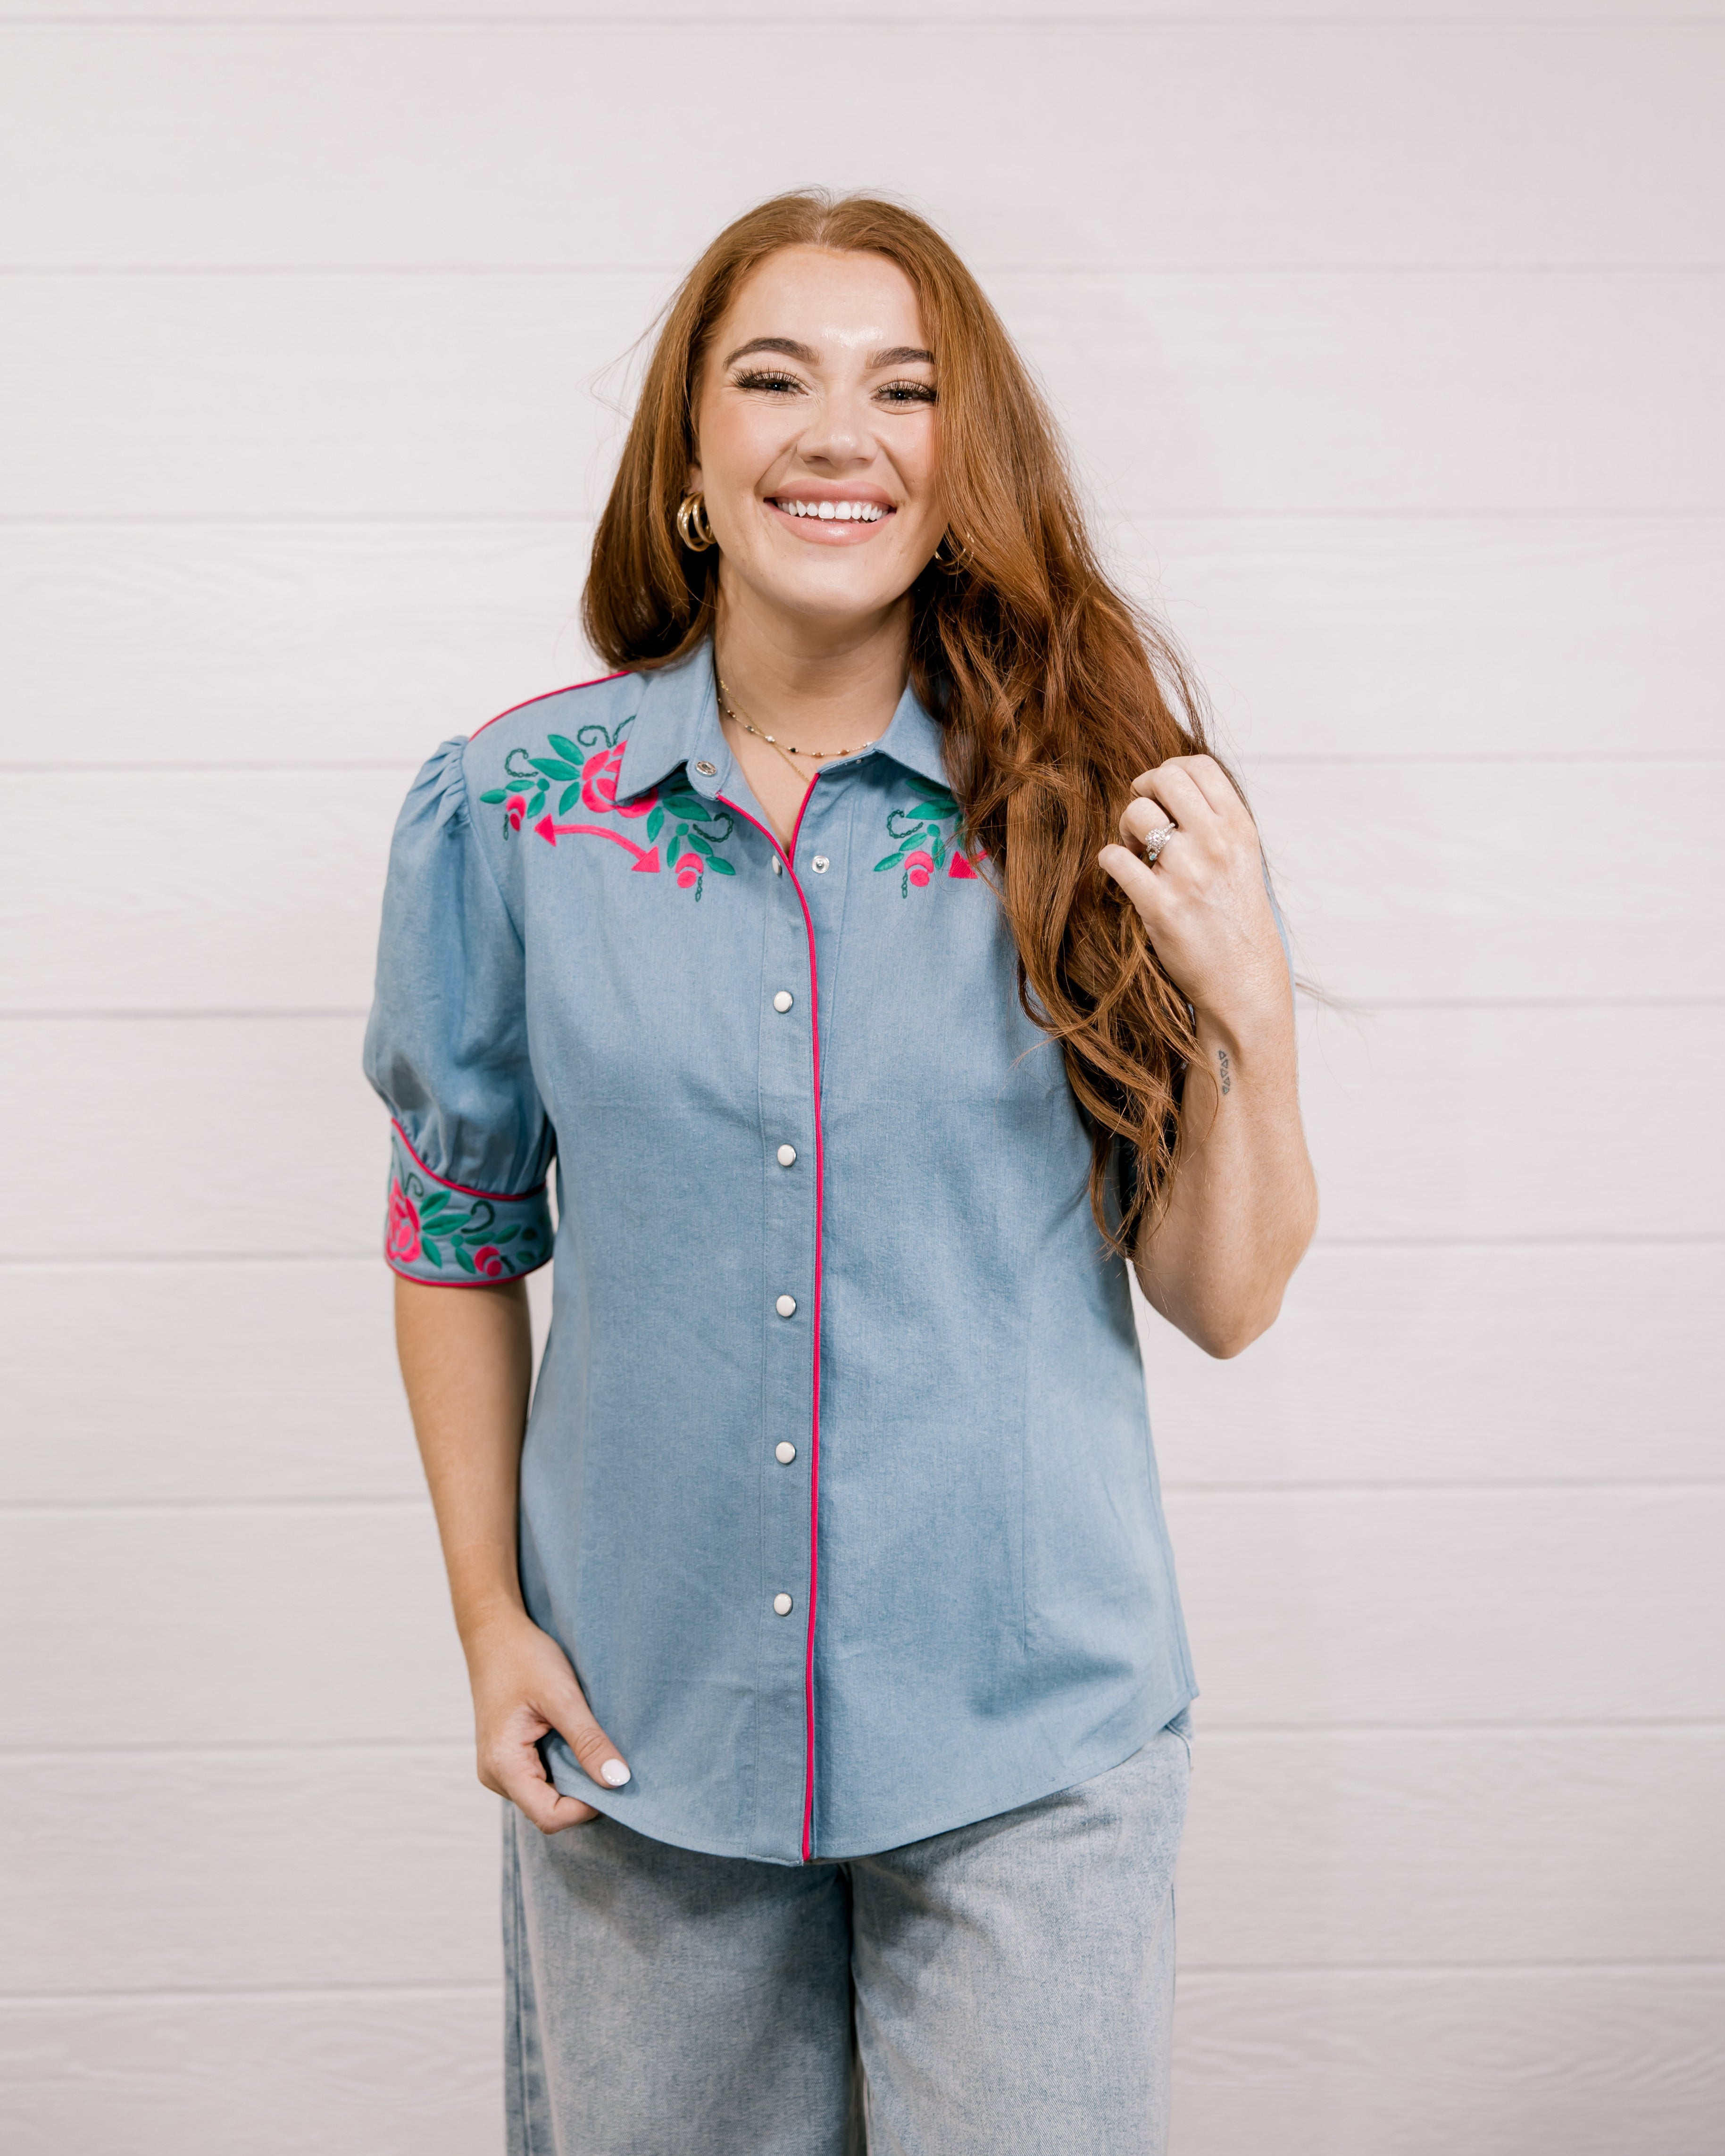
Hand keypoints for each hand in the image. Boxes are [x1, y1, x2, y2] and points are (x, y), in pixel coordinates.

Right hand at [465, 1605, 629, 1833]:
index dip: (587, 1806)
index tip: (614, 1775)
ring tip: (590, 1740)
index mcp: (502, 1765)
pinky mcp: (509, 1758)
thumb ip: (588, 1741)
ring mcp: (500, 1768)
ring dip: (576, 1776)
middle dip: (584, 1791)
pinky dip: (566, 1765)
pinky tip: (576, 1738)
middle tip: (609, 1755)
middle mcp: (496, 1776)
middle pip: (550, 1810)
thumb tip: (618, 1781)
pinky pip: (543, 1778)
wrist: (494, 1632)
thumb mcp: (562, 1697)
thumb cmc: (523, 1657)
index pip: (550, 1816)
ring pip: (548, 1795)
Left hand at [1098, 755, 1287, 1032]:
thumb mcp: (1241, 860)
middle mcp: (1216, 844)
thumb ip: (1214, 822)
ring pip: (1136, 813)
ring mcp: (1188, 874)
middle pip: (1165, 778)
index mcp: (1239, 828)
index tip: (1160, 793)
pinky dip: (1110, 861)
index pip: (1199, 767)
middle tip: (1142, 819)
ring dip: (1126, 827)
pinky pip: (1115, 859)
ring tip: (1136, 851)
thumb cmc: (1236, 919)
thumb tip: (1169, 786)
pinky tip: (1123, 875)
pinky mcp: (1160, 906)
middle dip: (1143, 791)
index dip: (1169, 770)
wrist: (1244, 981)